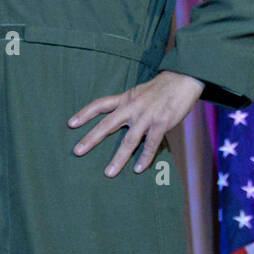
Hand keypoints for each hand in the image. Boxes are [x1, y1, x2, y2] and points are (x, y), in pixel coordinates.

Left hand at [68, 70, 204, 176]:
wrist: (182, 80)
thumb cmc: (159, 89)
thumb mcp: (137, 92)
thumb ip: (125, 105)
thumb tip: (115, 121)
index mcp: (124, 99)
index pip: (100, 105)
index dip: (84, 113)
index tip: (71, 124)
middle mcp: (132, 108)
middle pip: (107, 124)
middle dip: (91, 138)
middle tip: (77, 151)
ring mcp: (146, 117)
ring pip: (129, 141)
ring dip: (118, 158)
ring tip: (109, 173)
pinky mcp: (161, 124)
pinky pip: (151, 144)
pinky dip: (145, 158)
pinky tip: (138, 169)